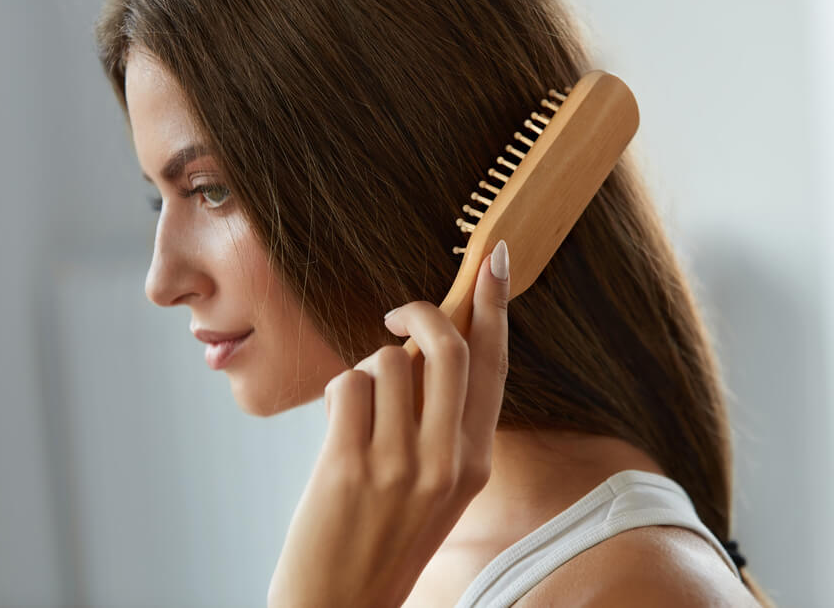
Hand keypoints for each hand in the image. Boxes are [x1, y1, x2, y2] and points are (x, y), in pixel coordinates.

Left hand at [267, 241, 510, 607]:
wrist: (342, 605)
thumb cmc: (385, 536)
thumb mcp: (437, 484)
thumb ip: (441, 421)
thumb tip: (421, 345)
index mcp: (476, 461)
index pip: (495, 366)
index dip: (495, 307)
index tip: (493, 259)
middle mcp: (448, 460)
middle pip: (448, 348)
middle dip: (420, 312)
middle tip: (396, 314)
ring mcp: (401, 465)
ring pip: (387, 363)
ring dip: (366, 371)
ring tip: (358, 412)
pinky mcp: (351, 467)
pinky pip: (349, 386)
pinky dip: (339, 393)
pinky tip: (338, 427)